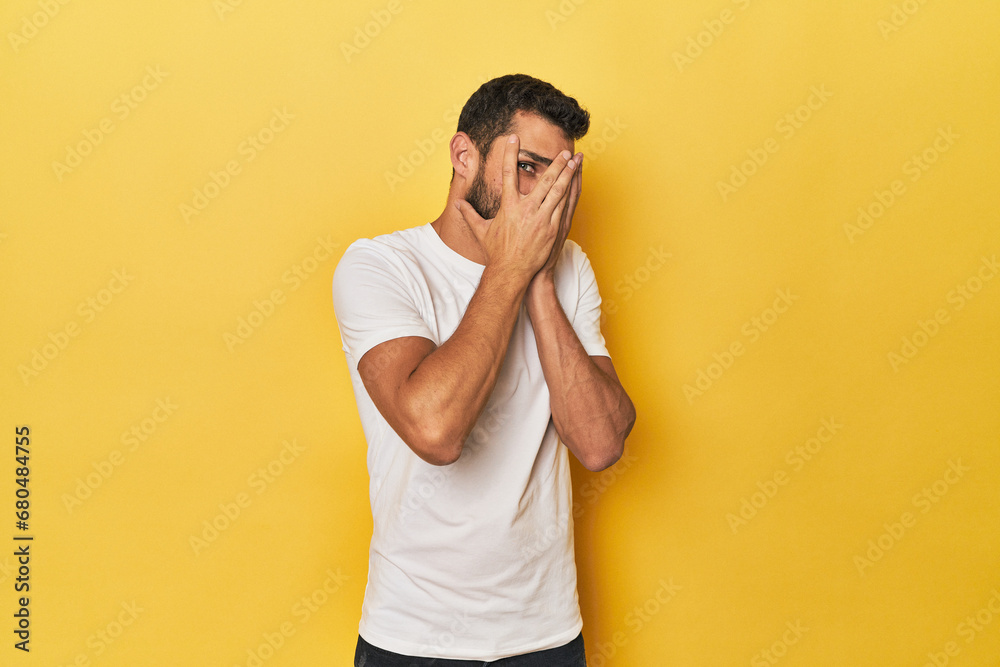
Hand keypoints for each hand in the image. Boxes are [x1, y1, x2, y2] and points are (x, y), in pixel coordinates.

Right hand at [455, 135, 577, 282]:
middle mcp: (527, 209)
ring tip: (576, 161)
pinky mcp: (553, 228)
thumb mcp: (481, 231)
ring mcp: (542, 218)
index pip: (508, 173)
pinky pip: (564, 205)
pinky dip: (571, 192)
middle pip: (544, 179)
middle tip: (564, 150)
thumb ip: (470, 215)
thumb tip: (458, 204)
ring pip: (558, 190)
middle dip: (556, 163)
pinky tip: (577, 183)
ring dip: (568, 174)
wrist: (511, 272)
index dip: (510, 154)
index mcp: (508, 206)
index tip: (514, 139)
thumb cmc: (496, 253)